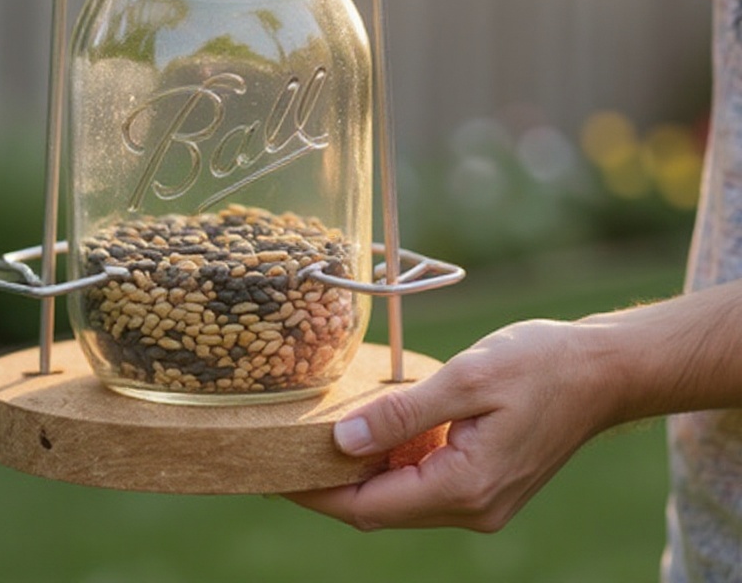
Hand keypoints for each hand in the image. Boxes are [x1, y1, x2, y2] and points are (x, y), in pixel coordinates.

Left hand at [287, 318, 611, 531]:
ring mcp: (480, 500)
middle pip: (378, 508)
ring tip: (312, 435)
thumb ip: (403, 414)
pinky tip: (370, 429)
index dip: (315, 492)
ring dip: (359, 470)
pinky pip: (422, 481)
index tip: (270, 471)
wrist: (601, 371)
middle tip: (280, 449)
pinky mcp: (484, 483)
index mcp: (464, 488)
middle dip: (328, 483)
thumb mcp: (466, 379)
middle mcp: (471, 508)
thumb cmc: (539, 365)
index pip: (367, 507)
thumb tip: (343, 441)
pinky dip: (391, 460)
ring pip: (399, 496)